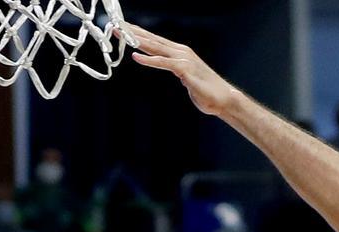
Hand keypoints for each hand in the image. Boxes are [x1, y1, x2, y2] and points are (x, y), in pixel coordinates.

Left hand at [123, 24, 237, 116]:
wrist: (224, 99)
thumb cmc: (206, 91)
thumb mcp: (186, 77)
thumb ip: (175, 69)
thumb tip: (168, 67)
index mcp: (180, 53)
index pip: (155, 40)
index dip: (137, 33)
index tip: (121, 28)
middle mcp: (181, 52)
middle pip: (152, 39)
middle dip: (132, 32)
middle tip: (114, 26)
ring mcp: (183, 59)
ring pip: (156, 47)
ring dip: (137, 40)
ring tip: (121, 35)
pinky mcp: (185, 70)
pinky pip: (164, 63)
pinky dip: (150, 60)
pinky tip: (136, 57)